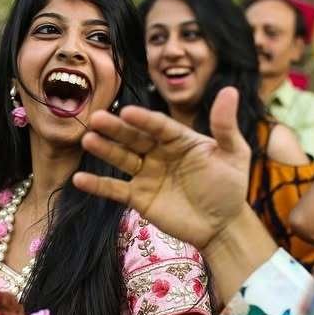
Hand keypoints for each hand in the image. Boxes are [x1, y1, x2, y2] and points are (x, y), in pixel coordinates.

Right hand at [73, 87, 251, 249]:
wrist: (223, 225)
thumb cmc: (230, 186)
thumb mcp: (234, 154)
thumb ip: (225, 126)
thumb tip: (229, 89)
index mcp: (179, 139)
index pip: (159, 126)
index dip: (145, 120)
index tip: (128, 112)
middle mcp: (158, 153)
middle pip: (134, 138)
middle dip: (116, 129)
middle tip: (96, 118)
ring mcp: (146, 175)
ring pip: (122, 159)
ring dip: (104, 150)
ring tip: (87, 140)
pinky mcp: (138, 197)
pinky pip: (115, 189)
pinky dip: (97, 185)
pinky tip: (79, 179)